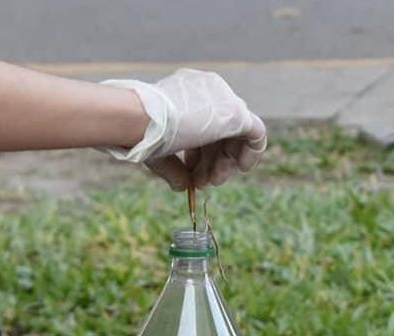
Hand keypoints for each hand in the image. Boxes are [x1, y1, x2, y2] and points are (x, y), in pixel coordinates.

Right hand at [101, 69, 266, 188]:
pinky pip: (256, 133)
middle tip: (203, 182)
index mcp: (190, 91)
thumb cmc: (140, 132)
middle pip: (223, 131)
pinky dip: (251, 154)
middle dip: (212, 161)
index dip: (200, 153)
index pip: (207, 124)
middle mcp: (210, 90)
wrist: (137, 118)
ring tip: (212, 180)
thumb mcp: (160, 150)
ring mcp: (224, 98)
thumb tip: (183, 187)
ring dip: (226, 164)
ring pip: (238, 136)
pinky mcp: (236, 112)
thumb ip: (175, 167)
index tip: (191, 171)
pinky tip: (242, 168)